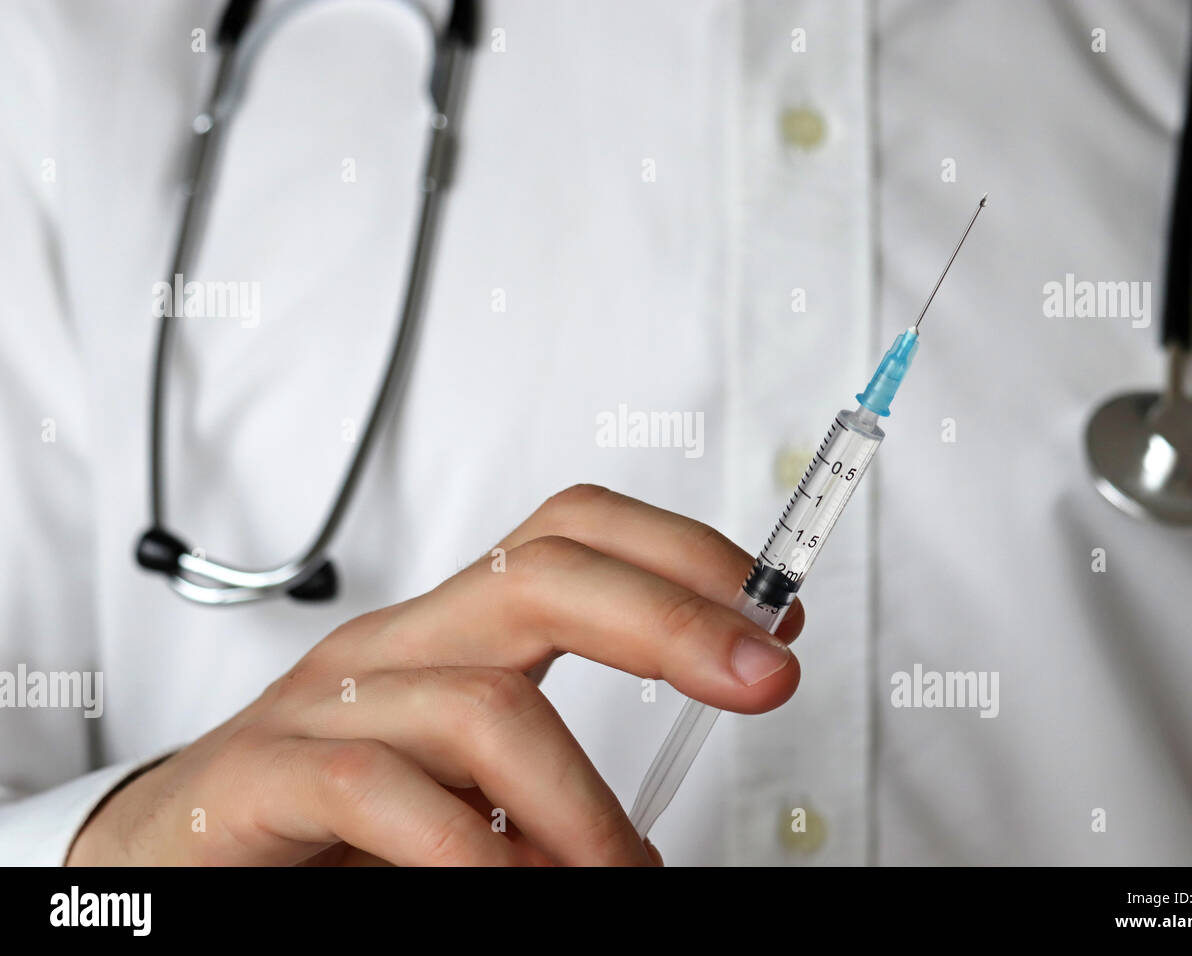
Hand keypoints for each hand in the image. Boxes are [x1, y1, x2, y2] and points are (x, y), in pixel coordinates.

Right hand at [68, 485, 802, 865]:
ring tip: (623, 874)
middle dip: (671, 618)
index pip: (570, 535)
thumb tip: (662, 826)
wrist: (171, 858)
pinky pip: (374, 787)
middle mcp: (393, 648)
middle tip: (763, 679)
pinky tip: (505, 882)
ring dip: (583, 806)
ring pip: (480, 707)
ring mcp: (319, 706)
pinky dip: (468, 848)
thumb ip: (546, 779)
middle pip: (542, 574)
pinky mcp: (256, 779)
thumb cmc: (330, 822)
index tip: (776, 615)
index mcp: (451, 633)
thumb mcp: (465, 781)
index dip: (682, 553)